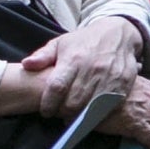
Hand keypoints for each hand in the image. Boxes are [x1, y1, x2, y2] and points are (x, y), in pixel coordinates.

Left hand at [13, 20, 142, 118]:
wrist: (118, 33)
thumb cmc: (84, 41)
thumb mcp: (61, 43)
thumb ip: (43, 56)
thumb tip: (26, 65)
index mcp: (74, 58)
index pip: (57, 87)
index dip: (49, 103)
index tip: (46, 111)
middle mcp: (92, 69)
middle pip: (73, 102)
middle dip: (63, 112)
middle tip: (59, 113)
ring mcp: (109, 77)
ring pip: (90, 107)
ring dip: (80, 115)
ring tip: (73, 115)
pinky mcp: (123, 84)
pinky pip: (108, 107)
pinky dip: (98, 113)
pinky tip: (91, 112)